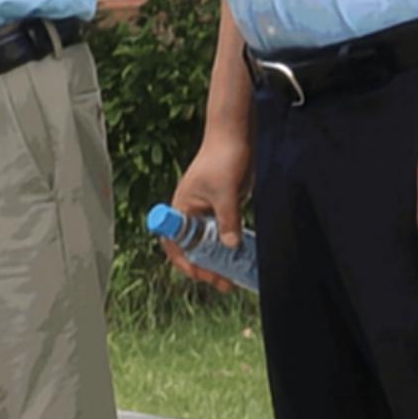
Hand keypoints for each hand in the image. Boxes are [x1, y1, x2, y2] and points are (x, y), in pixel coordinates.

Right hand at [167, 129, 252, 288]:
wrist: (235, 135)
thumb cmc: (223, 157)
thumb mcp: (226, 192)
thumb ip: (228, 220)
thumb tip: (231, 247)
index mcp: (182, 208)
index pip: (175, 243)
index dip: (185, 262)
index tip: (201, 275)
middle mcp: (191, 213)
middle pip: (193, 248)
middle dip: (206, 267)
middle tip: (224, 283)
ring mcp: (206, 212)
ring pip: (209, 243)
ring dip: (220, 259)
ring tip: (234, 276)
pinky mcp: (221, 208)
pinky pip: (223, 233)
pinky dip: (230, 246)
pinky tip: (242, 256)